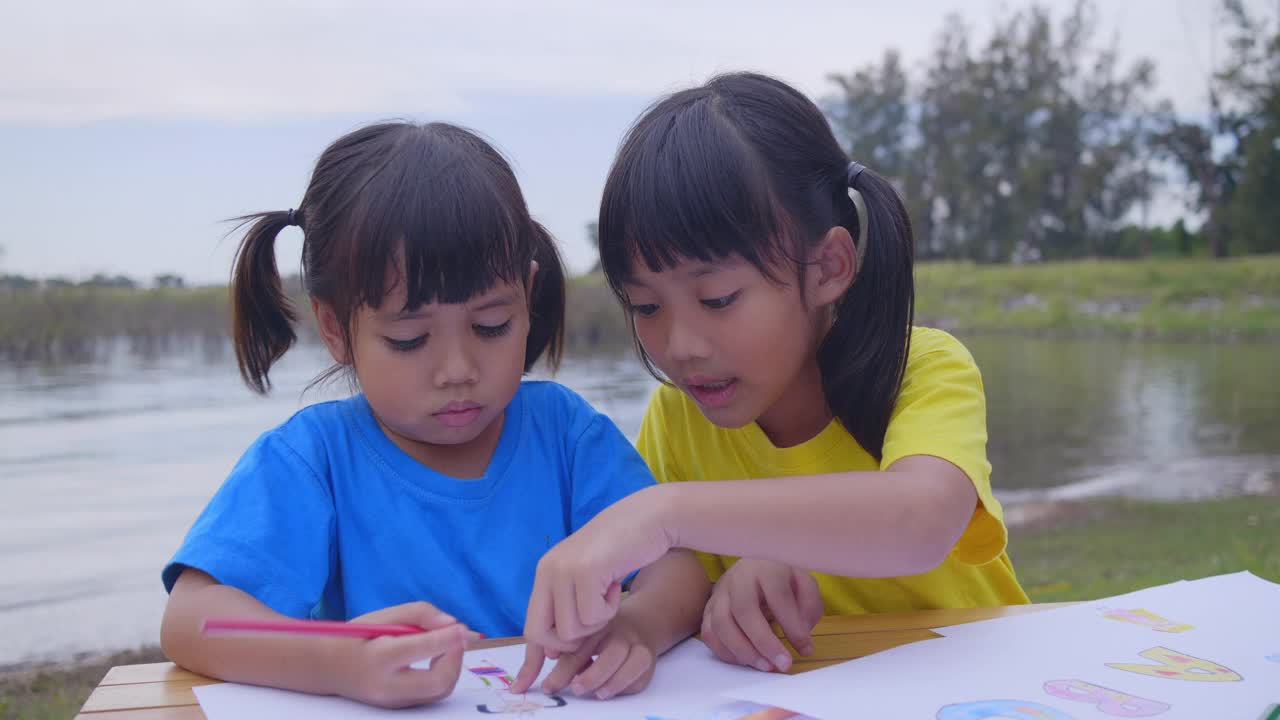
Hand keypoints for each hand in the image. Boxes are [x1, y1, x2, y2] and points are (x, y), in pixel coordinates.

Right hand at [334, 601, 478, 707]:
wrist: (330, 668)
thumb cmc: (358, 637)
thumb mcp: (384, 616)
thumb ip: (420, 613)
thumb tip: (452, 624)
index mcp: (379, 657)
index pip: (422, 648)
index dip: (448, 637)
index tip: (461, 627)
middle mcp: (387, 685)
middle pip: (438, 680)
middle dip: (456, 657)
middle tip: (458, 638)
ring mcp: (393, 701)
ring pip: (439, 691)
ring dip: (453, 667)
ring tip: (448, 647)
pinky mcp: (399, 707)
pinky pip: (432, 695)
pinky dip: (444, 675)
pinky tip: (439, 659)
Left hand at [511, 614, 656, 699]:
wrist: (637, 623)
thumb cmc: (596, 634)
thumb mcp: (572, 637)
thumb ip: (547, 652)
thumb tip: (521, 682)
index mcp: (590, 622)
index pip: (577, 644)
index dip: (562, 668)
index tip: (548, 688)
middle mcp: (613, 628)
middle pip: (605, 649)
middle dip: (589, 673)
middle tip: (574, 690)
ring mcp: (633, 640)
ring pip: (627, 658)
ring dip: (610, 678)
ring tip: (594, 693)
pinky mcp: (647, 654)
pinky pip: (640, 670)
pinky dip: (625, 683)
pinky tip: (608, 691)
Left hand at [524, 486, 672, 652]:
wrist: (648, 517)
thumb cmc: (622, 550)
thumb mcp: (585, 577)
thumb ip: (566, 608)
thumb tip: (549, 653)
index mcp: (545, 572)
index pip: (530, 626)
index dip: (533, 657)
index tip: (529, 681)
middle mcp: (548, 570)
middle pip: (540, 634)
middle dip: (568, 643)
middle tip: (593, 620)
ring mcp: (564, 570)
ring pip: (570, 630)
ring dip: (596, 622)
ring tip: (607, 593)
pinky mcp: (585, 571)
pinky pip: (592, 616)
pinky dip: (609, 609)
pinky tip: (615, 584)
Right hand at [701, 559, 822, 672]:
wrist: (755, 566)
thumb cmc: (782, 579)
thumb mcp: (804, 584)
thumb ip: (809, 607)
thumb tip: (801, 637)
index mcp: (766, 567)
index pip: (778, 596)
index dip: (792, 626)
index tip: (805, 649)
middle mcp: (738, 578)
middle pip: (743, 610)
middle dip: (764, 643)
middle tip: (782, 665)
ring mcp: (719, 593)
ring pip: (721, 624)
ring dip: (743, 651)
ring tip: (765, 666)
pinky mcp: (708, 607)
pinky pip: (709, 633)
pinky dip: (726, 652)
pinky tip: (746, 660)